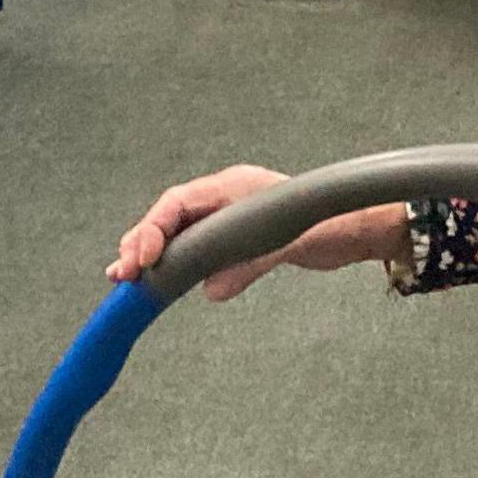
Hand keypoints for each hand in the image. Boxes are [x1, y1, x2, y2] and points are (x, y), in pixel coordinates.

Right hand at [107, 167, 402, 297]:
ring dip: (152, 254)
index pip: (178, 204)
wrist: (357, 226)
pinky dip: (175, 263)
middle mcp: (225, 198)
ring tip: (125, 277)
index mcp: (233, 187)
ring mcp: (228, 216)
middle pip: (170, 217)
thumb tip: (211, 290)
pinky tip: (158, 280)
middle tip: (121, 273)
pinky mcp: (234, 236)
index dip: (153, 230)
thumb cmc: (331, 225)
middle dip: (142, 243)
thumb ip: (249, 264)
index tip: (139, 259)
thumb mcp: (290, 245)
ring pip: (179, 232)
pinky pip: (195, 247)